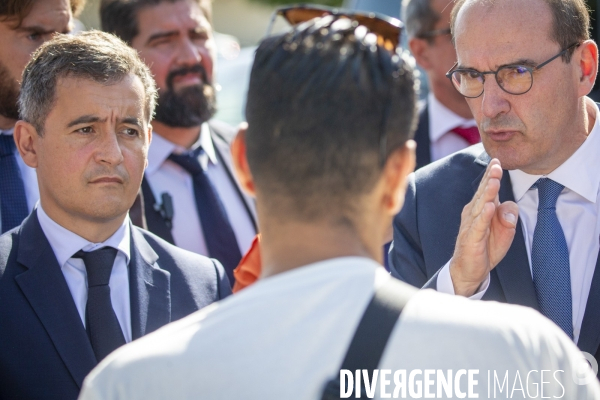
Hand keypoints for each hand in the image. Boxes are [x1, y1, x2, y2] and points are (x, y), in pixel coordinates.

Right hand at [449, 159, 518, 295]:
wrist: (469, 270)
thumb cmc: (486, 246)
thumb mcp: (505, 229)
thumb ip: (509, 214)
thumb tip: (507, 206)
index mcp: (480, 208)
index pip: (486, 188)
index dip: (491, 174)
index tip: (497, 160)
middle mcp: (473, 213)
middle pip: (482, 193)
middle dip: (489, 178)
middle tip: (495, 165)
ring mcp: (471, 225)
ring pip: (480, 206)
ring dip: (487, 193)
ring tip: (494, 180)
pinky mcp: (471, 238)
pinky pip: (479, 226)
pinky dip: (484, 216)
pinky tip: (489, 207)